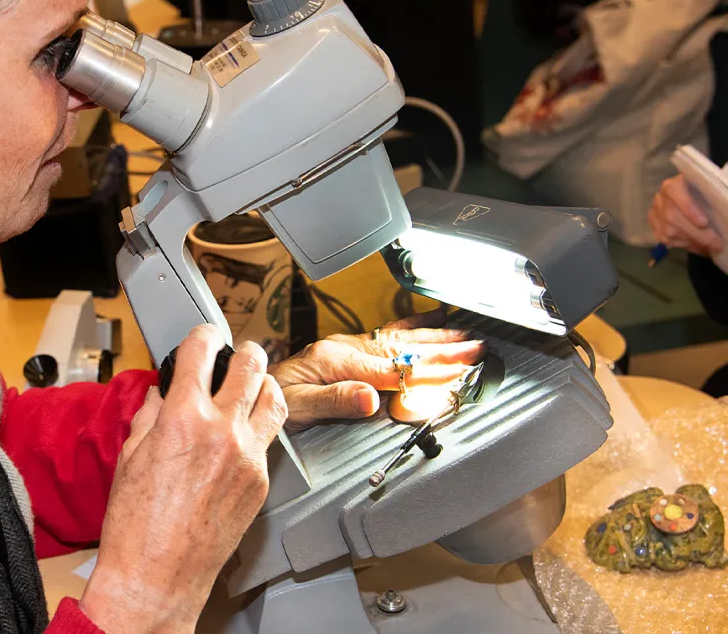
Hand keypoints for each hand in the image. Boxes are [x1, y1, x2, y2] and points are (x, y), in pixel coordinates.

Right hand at [81, 326, 285, 632]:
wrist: (157, 576)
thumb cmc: (136, 525)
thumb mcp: (130, 455)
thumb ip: (150, 414)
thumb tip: (162, 393)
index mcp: (183, 417)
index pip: (202, 350)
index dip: (203, 334)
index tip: (203, 336)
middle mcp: (222, 431)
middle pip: (251, 363)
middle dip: (241, 351)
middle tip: (233, 355)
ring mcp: (248, 457)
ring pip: (275, 397)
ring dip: (262, 384)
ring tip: (249, 387)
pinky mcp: (261, 483)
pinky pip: (268, 440)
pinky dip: (255, 429)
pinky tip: (240, 436)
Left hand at [272, 308, 486, 430]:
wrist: (251, 388)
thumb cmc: (272, 399)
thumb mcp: (297, 407)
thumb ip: (335, 401)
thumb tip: (370, 398)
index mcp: (337, 361)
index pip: (391, 370)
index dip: (425, 373)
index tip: (454, 372)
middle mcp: (346, 349)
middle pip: (403, 350)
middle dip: (442, 348)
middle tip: (475, 348)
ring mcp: (349, 347)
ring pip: (400, 339)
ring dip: (434, 337)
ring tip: (465, 334)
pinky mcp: (350, 350)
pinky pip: (388, 335)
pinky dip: (413, 327)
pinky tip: (430, 321)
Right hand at [648, 174, 727, 257]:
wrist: (689, 202)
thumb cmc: (703, 194)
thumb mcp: (715, 188)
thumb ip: (727, 186)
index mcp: (674, 184)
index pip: (674, 192)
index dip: (687, 207)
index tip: (704, 222)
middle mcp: (660, 197)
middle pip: (673, 217)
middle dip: (696, 233)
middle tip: (716, 243)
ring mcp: (655, 213)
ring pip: (669, 231)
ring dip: (691, 241)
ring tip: (710, 247)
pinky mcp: (654, 226)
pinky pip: (666, 240)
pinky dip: (684, 245)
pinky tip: (697, 246)